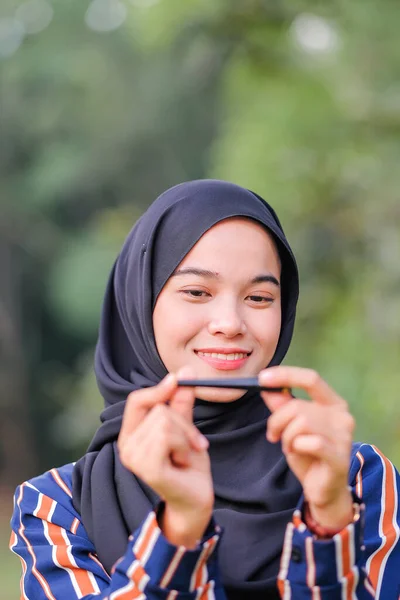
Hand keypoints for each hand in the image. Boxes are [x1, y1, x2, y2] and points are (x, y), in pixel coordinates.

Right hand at [117, 367, 213, 547]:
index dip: (158, 389)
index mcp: (131, 434)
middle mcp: (126, 446)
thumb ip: (181, 403)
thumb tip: (186, 372)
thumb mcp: (185, 427)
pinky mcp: (147, 468)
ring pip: (165, 421)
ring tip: (185, 455)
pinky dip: (184, 444)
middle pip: (158, 409)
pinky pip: (167, 436)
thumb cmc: (188, 465)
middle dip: (184, 423)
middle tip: (192, 444)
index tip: (178, 380)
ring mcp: (134, 458)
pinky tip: (184, 461)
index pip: (136, 400)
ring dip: (185, 436)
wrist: (196, 499)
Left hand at [259, 366, 354, 529]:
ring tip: (290, 447)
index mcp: (333, 403)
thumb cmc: (309, 454)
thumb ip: (281, 406)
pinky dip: (296, 447)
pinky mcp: (339, 456)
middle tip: (273, 435)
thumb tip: (267, 388)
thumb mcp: (290, 427)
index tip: (261, 378)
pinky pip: (309, 442)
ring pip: (301, 423)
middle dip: (277, 420)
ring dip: (287, 437)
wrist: (323, 489)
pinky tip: (299, 454)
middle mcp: (342, 415)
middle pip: (298, 405)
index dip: (285, 375)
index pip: (311, 378)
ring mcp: (344, 436)